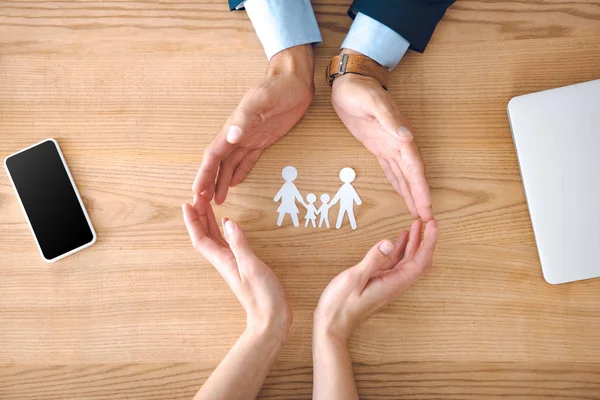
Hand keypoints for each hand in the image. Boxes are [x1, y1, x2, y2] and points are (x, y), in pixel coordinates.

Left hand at [183, 194, 291, 338]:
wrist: (271, 319)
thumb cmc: (262, 295)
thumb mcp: (252, 266)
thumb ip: (240, 244)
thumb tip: (229, 222)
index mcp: (223, 260)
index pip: (201, 238)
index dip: (193, 221)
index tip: (187, 203)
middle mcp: (224, 261)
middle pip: (205, 236)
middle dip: (199, 216)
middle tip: (197, 197)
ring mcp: (233, 264)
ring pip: (215, 239)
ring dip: (209, 221)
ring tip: (207, 205)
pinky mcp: (243, 266)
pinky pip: (227, 244)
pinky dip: (224, 231)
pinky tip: (227, 224)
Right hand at [193, 44, 314, 203]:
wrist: (294, 80)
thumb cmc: (278, 87)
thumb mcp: (262, 100)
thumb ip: (245, 119)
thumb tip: (231, 137)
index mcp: (233, 127)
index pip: (213, 155)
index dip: (204, 173)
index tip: (196, 191)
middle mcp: (237, 135)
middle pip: (218, 163)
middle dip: (209, 182)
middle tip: (203, 202)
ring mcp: (250, 138)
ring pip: (230, 164)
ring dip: (222, 181)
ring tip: (217, 199)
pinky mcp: (263, 140)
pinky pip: (247, 160)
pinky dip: (239, 172)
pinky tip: (234, 183)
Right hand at [314, 219, 438, 341]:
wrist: (332, 324)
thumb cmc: (341, 304)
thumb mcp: (355, 278)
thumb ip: (373, 260)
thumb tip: (389, 243)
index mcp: (394, 283)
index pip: (420, 261)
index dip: (429, 242)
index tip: (433, 225)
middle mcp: (395, 284)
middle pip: (418, 261)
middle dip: (425, 240)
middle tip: (427, 220)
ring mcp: (387, 284)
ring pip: (407, 262)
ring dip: (413, 244)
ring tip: (414, 226)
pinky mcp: (378, 283)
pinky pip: (394, 264)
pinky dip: (399, 251)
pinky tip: (396, 241)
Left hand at [331, 50, 431, 220]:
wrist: (350, 81)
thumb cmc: (359, 90)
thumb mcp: (372, 101)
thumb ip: (389, 119)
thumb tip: (407, 137)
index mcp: (400, 135)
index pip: (414, 167)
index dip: (421, 187)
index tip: (427, 206)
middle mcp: (398, 142)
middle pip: (412, 175)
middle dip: (420, 196)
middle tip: (426, 219)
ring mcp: (389, 145)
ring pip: (403, 175)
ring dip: (411, 193)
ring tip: (418, 212)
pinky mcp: (378, 146)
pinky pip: (391, 169)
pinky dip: (398, 183)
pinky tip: (403, 193)